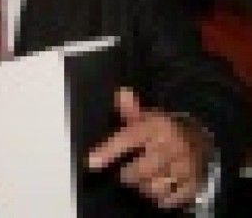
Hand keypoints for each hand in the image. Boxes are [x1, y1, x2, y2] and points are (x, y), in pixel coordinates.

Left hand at [86, 88, 210, 209]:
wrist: (203, 141)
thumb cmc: (167, 130)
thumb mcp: (149, 117)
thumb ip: (131, 109)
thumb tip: (121, 93)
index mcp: (157, 128)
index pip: (128, 139)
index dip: (108, 152)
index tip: (90, 162)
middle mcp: (172, 148)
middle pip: (136, 172)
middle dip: (128, 174)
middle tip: (129, 168)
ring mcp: (185, 168)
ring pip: (152, 188)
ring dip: (144, 187)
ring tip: (146, 176)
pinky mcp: (193, 186)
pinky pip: (167, 201)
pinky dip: (159, 197)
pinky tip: (160, 185)